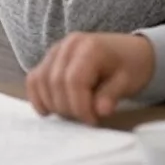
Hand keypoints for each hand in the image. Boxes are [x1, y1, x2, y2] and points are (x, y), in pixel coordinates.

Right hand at [26, 32, 155, 124]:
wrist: (130, 51)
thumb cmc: (130, 66)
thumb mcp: (127, 82)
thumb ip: (111, 96)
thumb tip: (99, 111)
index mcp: (90, 47)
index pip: (73, 80)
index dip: (79, 106)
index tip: (92, 120)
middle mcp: (69, 44)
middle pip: (55, 82)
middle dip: (68, 108)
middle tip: (84, 118)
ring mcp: (57, 49)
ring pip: (41, 80)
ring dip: (53, 104)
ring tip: (72, 113)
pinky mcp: (50, 58)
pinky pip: (34, 77)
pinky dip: (37, 95)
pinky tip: (48, 110)